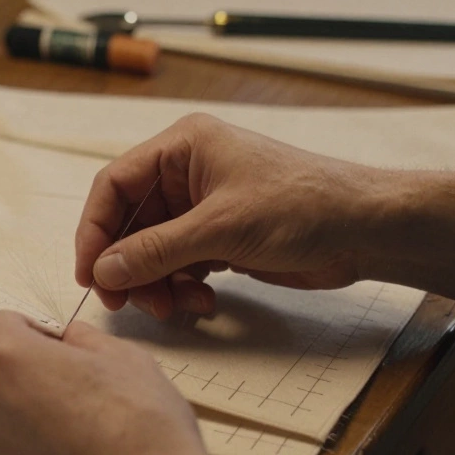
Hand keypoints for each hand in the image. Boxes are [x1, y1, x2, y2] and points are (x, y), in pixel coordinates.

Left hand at [0, 311, 262, 454]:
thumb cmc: (142, 429)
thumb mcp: (123, 356)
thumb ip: (80, 339)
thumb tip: (67, 341)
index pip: (2, 323)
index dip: (38, 333)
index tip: (61, 351)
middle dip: (10, 368)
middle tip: (58, 387)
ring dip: (6, 412)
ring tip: (59, 431)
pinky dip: (11, 454)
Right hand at [76, 113, 377, 319]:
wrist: (365, 230)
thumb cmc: (303, 206)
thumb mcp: (222, 228)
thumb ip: (157, 250)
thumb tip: (104, 270)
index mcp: (183, 147)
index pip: (114, 185)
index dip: (95, 230)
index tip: (89, 273)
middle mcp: (187, 172)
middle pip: (130, 222)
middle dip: (126, 265)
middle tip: (126, 303)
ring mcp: (203, 207)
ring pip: (152, 249)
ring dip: (155, 283)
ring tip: (174, 308)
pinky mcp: (220, 237)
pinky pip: (179, 264)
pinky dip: (181, 287)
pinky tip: (203, 302)